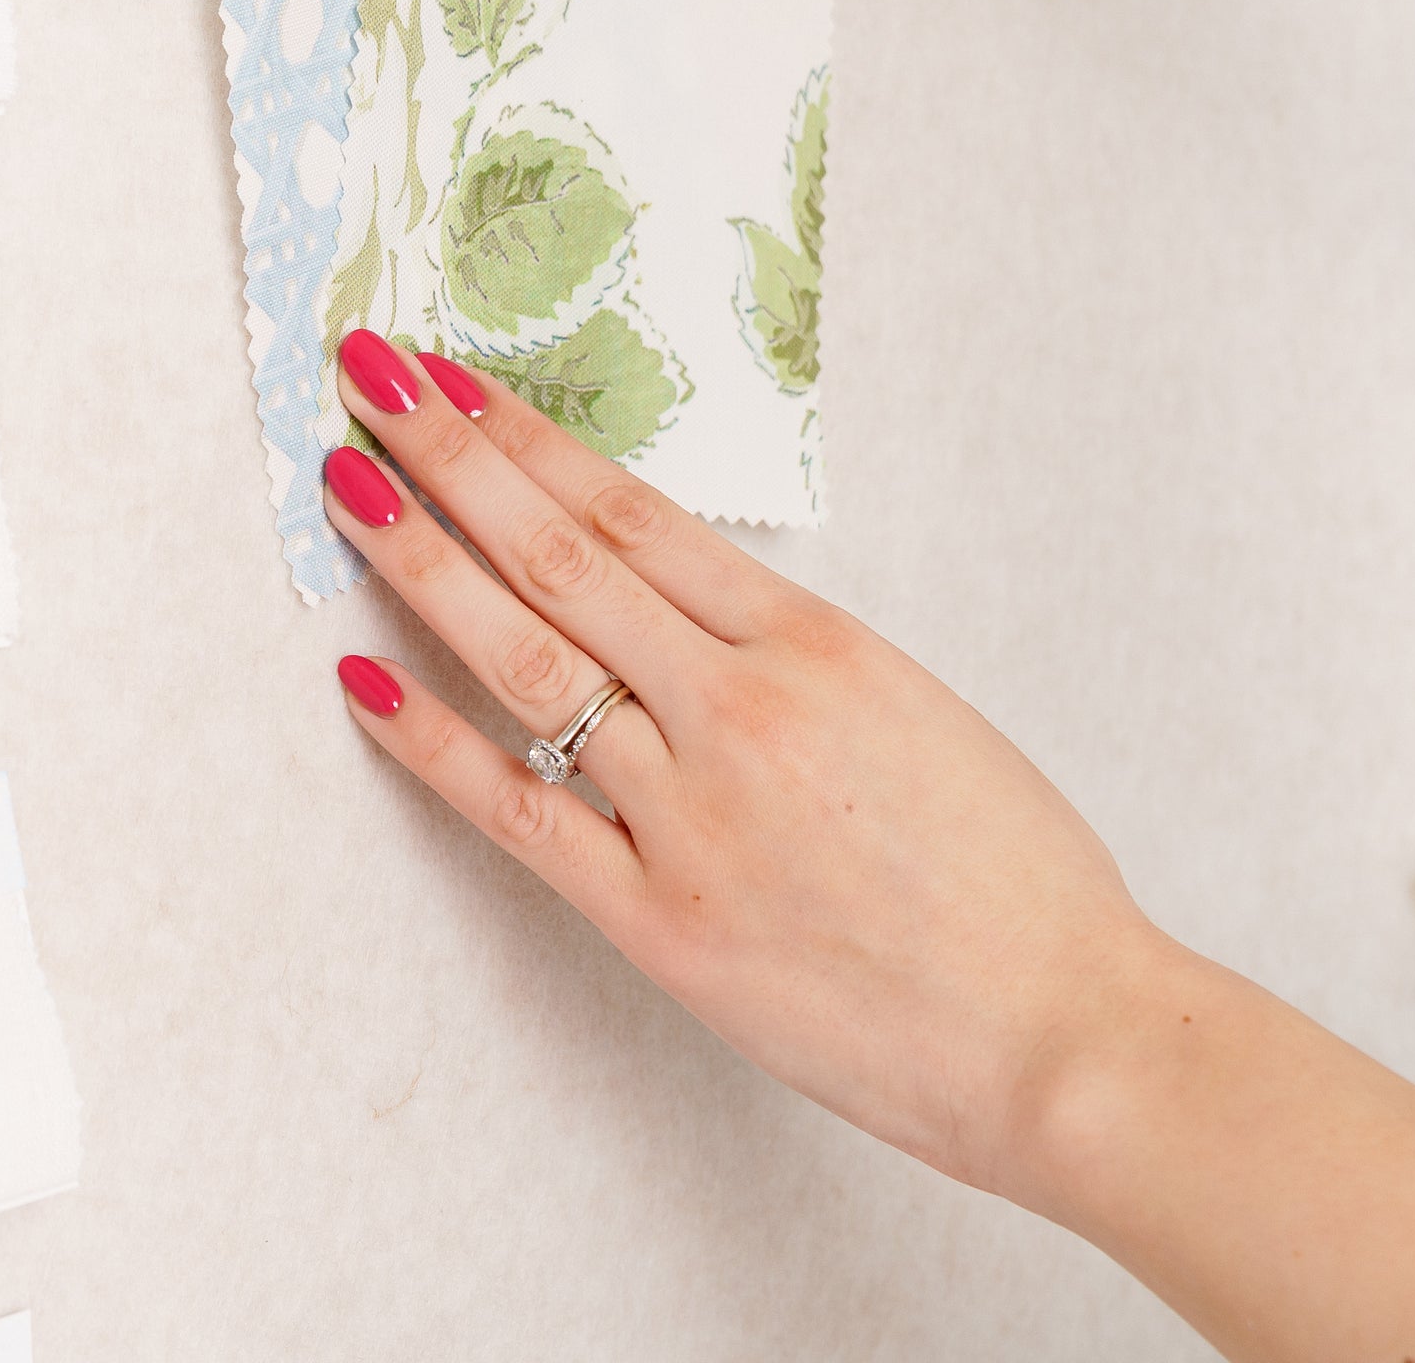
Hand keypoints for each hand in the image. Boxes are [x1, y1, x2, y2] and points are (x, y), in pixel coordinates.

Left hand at [321, 325, 1169, 1200]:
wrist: (1067, 1035)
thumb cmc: (1018, 886)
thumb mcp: (918, 717)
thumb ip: (795, 664)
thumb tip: (685, 621)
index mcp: (818, 644)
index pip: (633, 513)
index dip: (531, 441)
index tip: (458, 384)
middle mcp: (742, 710)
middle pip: (562, 557)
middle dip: (451, 460)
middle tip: (367, 379)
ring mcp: (693, 815)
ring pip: (528, 662)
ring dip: (423, 565)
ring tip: (347, 488)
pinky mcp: (661, 923)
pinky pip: (522, 814)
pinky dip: (435, 746)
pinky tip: (364, 683)